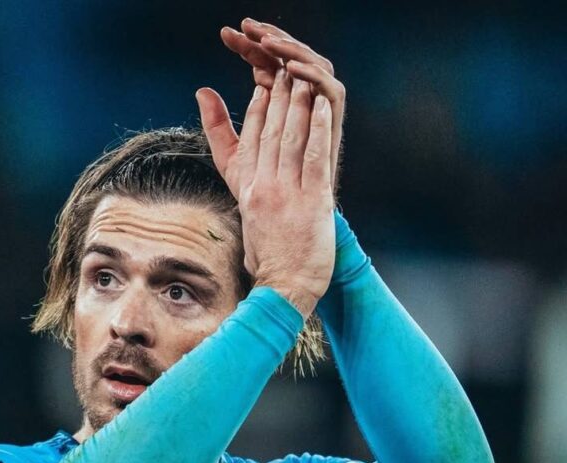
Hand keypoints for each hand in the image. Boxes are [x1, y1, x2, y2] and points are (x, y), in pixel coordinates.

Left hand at [196, 18, 345, 198]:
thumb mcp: (235, 161)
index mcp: (282, 112)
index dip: (248, 50)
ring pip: (313, 71)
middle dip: (265, 44)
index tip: (227, 34)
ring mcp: (322, 120)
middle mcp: (305, 111)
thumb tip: (201, 90)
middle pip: (286, 66)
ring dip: (290, 52)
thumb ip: (219, 127)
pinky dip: (314, 78)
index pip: (266, 69)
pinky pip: (331, 94)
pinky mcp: (335, 131)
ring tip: (266, 39)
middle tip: (244, 26)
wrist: (294, 241)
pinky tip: (292, 68)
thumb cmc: (268, 200)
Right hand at [198, 68, 335, 316]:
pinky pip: (313, 157)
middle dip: (276, 97)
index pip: (249, 142)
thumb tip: (245, 197)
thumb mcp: (249, 225)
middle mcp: (263, 188)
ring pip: (289, 138)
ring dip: (296, 105)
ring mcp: (286, 194)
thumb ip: (247, 201)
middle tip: (283, 69)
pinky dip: (317, 129)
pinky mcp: (312, 202)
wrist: (284, 289)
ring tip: (301, 79)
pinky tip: (321, 108)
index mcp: (248, 192)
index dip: (255, 110)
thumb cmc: (270, 262)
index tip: (262, 88)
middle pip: (268, 133)